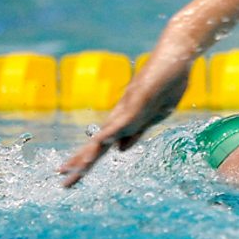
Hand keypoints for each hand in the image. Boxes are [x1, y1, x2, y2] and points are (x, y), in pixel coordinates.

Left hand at [58, 60, 190, 186]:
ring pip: (106, 134)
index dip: (85, 162)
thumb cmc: (167, 83)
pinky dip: (113, 131)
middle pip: (97, 144)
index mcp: (125, 123)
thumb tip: (120, 151)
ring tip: (75, 169)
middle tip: (62, 183)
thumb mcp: (154, 117)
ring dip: (90, 153)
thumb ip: (137, 132)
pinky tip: (101, 141)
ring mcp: (129, 107)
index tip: (69, 177)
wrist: (176, 56)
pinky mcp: (140, 98)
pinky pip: (125, 119)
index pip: (101, 147)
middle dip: (80, 164)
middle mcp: (121, 116)